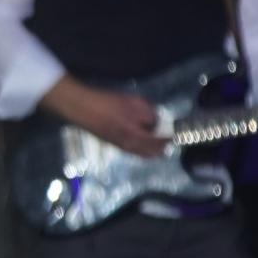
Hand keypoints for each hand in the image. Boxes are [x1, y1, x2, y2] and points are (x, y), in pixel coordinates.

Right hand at [40, 75, 167, 157]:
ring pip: (140, 153)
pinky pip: (131, 149)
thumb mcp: (134, 103)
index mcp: (137, 137)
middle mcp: (129, 146)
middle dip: (161, 148)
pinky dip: (139, 147)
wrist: (81, 108)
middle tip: (167, 140)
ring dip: (150, 149)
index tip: (175, 134)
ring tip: (155, 140)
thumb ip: (149, 114)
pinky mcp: (110, 142)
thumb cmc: (108, 104)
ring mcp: (118, 145)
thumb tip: (155, 122)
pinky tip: (138, 138)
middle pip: (150, 154)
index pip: (160, 143)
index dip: (169, 138)